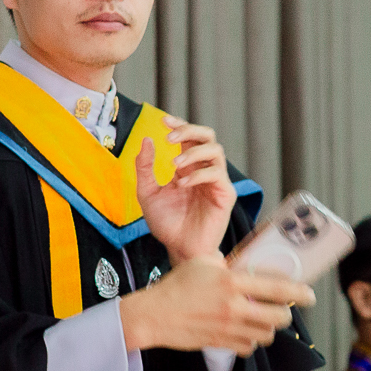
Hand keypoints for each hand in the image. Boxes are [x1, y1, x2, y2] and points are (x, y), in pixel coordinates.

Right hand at [118, 255, 314, 355]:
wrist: (153, 315)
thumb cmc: (175, 286)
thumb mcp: (202, 262)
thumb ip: (226, 263)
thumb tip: (241, 264)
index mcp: (232, 282)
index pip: (277, 288)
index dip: (300, 293)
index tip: (310, 295)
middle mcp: (234, 306)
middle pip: (278, 317)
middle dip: (286, 314)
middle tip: (283, 309)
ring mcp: (228, 328)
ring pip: (266, 334)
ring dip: (269, 328)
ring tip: (262, 320)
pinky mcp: (221, 343)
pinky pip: (249, 347)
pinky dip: (251, 341)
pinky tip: (245, 332)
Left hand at [136, 116, 235, 262]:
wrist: (179, 249)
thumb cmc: (166, 224)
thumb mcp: (147, 193)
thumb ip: (145, 168)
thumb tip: (147, 141)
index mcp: (187, 167)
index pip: (189, 137)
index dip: (179, 125)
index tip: (163, 121)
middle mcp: (203, 170)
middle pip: (207, 136)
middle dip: (190, 130)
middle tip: (171, 137)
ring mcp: (216, 181)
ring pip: (215, 151)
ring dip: (193, 152)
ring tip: (175, 164)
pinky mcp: (225, 194)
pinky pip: (216, 174)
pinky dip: (199, 174)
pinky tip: (183, 185)